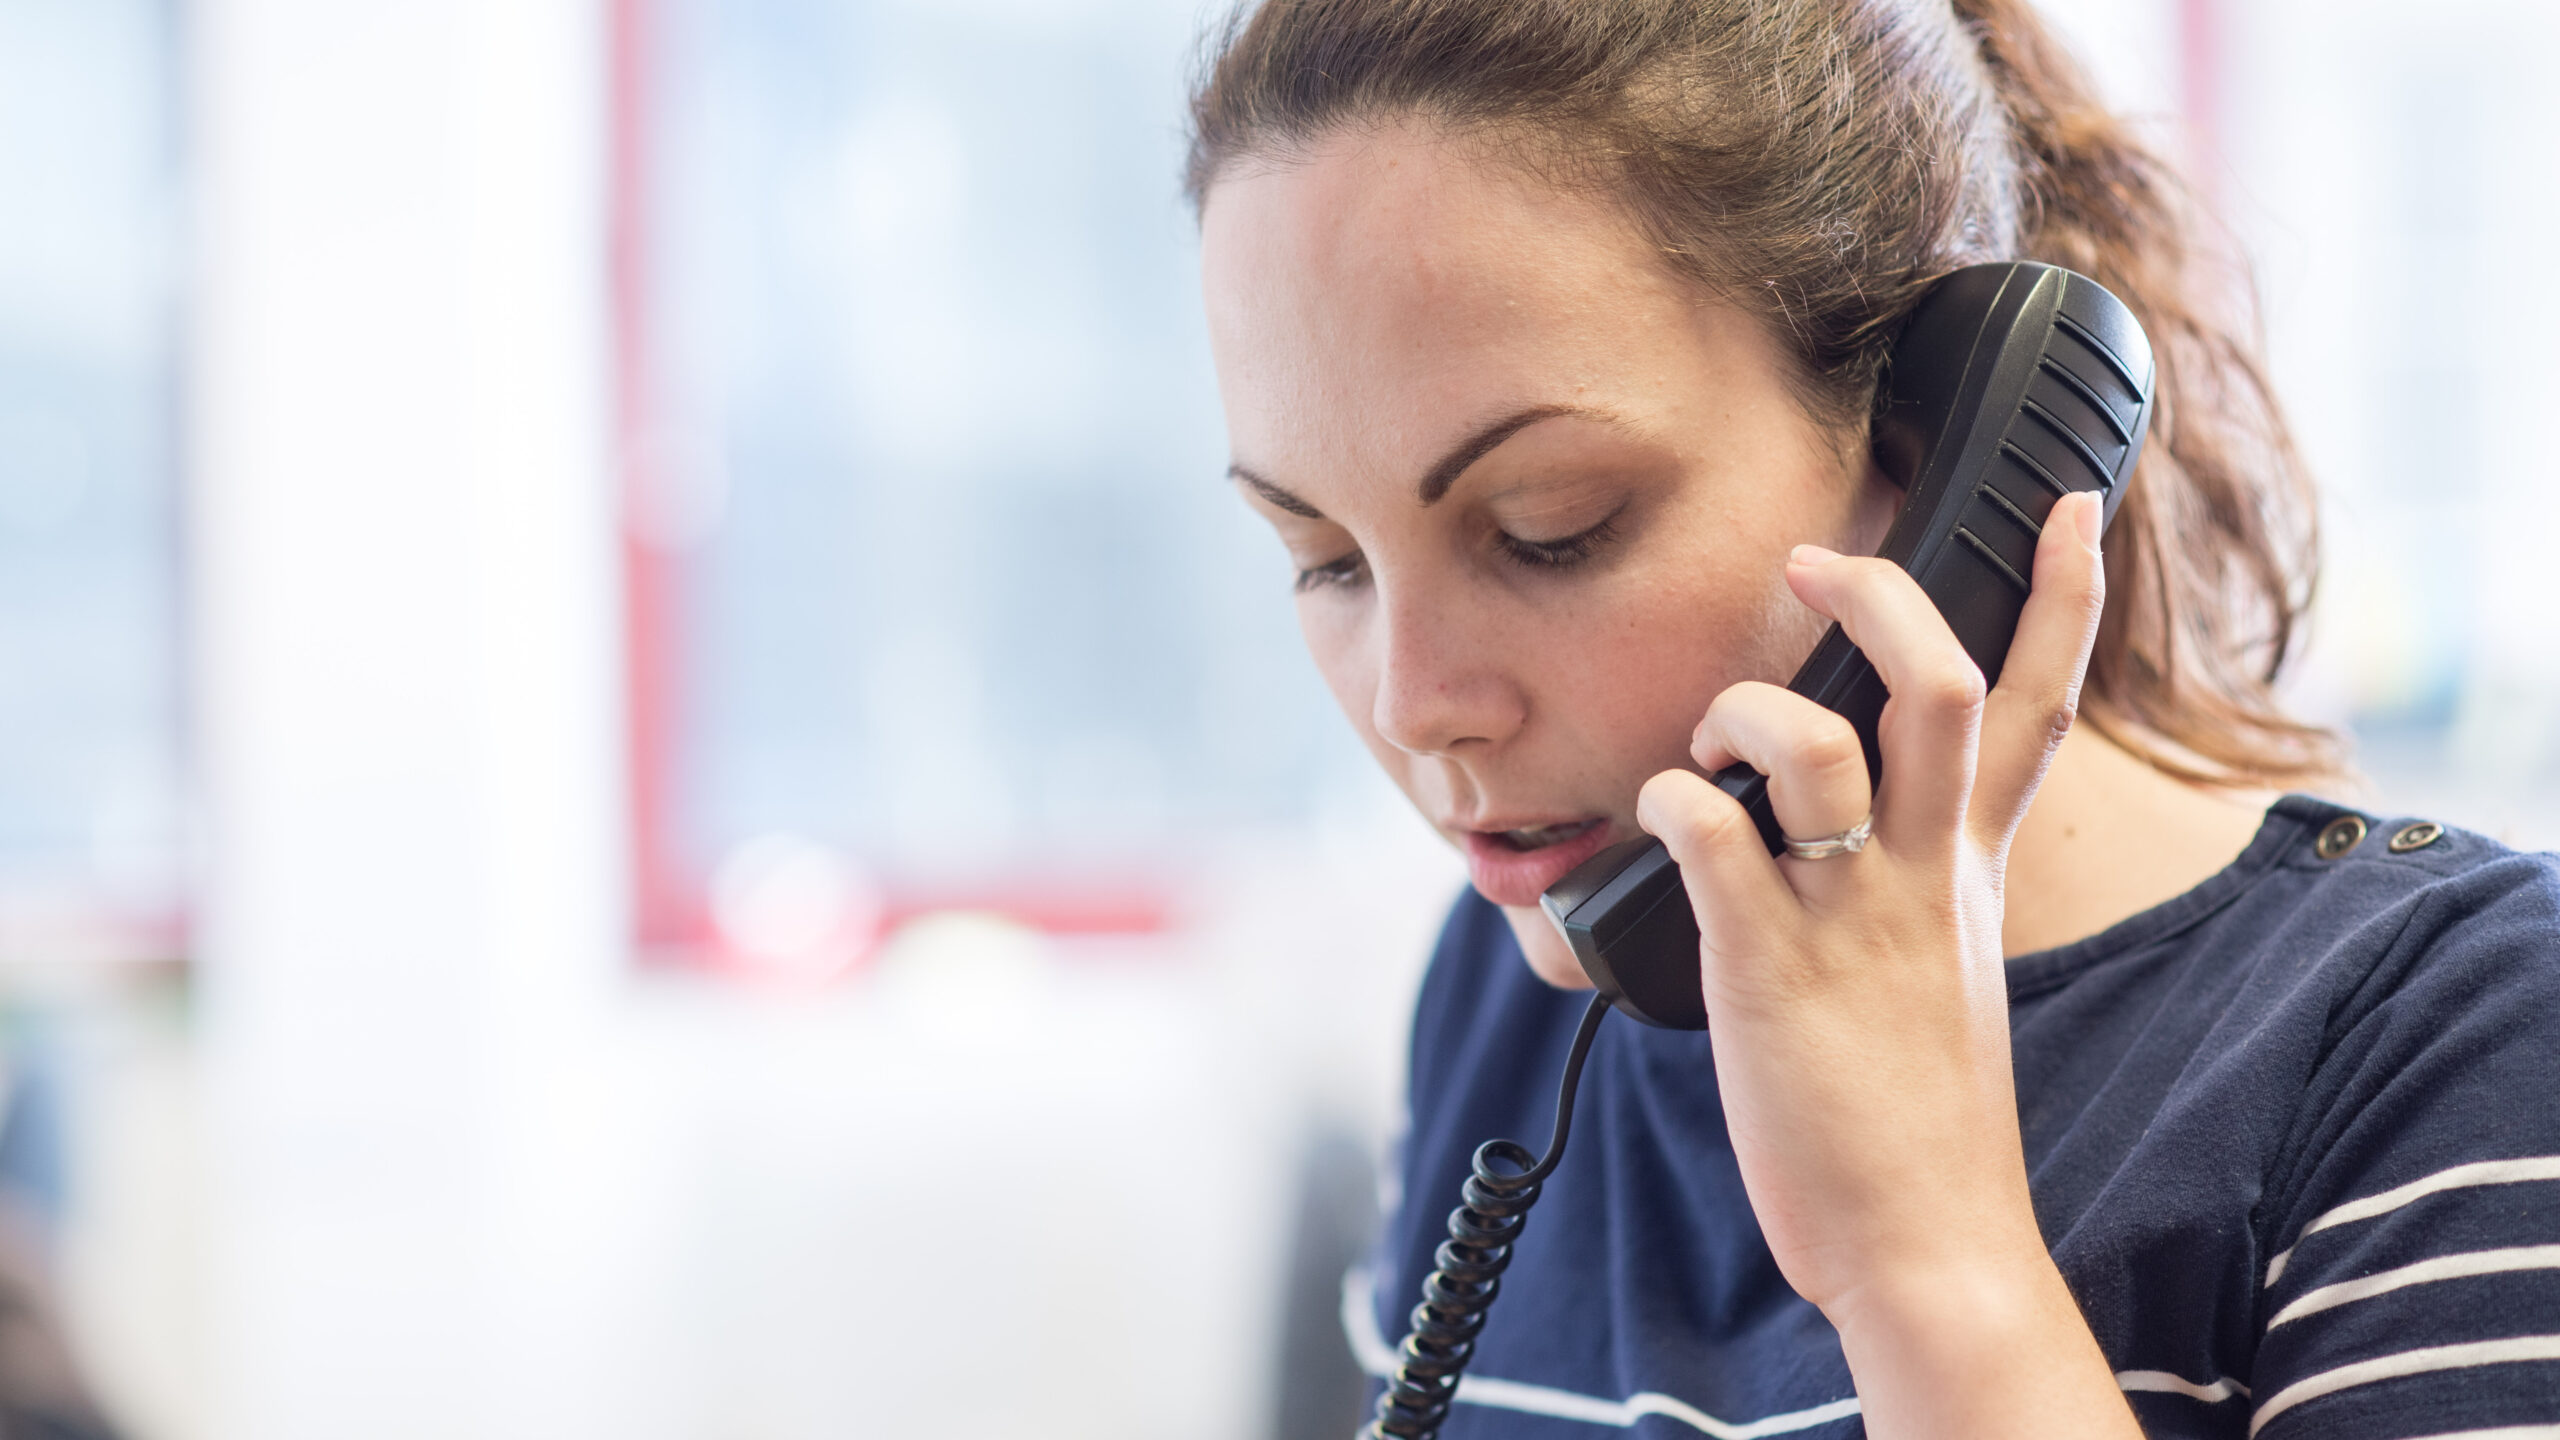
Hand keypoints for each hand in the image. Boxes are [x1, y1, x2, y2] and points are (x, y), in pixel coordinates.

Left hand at [1634, 490, 2139, 1438]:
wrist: (1929, 1244)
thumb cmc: (1915, 1116)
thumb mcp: (1943, 973)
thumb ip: (1913, 886)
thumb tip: (1837, 826)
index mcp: (1966, 871)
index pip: (2036, 709)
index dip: (2060, 597)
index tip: (2067, 501)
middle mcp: (1922, 876)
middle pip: (1939, 687)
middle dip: (1881, 595)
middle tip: (1814, 555)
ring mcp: (1851, 917)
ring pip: (1822, 746)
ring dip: (1746, 709)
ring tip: (1709, 740)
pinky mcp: (1771, 969)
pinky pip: (1714, 840)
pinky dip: (1672, 803)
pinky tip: (1657, 820)